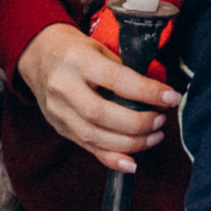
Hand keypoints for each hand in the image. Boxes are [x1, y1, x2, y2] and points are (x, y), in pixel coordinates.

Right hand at [16, 23, 180, 173]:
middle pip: (101, 114)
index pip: (115, 80)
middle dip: (137, 123)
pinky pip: (87, 148)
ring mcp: (58, 111)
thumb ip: (124, 70)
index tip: (171, 97)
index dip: (147, 92)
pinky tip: (132, 162)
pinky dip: (112, 159)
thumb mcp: (99, 48)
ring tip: (154, 136)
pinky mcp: (60, 127)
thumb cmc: (75, 50)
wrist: (38, 55)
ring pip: (94, 136)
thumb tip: (157, 94)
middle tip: (161, 120)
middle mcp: (63, 87)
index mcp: (76, 60)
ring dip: (130, 143)